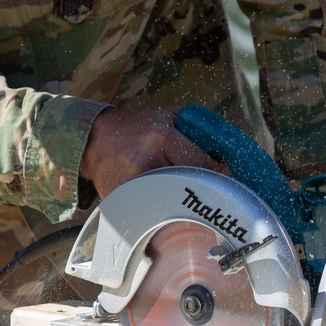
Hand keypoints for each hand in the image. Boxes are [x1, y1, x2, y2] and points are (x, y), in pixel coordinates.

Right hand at [80, 106, 227, 197]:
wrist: (95, 138)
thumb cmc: (139, 126)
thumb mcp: (169, 115)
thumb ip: (198, 128)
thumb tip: (230, 149)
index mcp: (161, 138)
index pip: (201, 164)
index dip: (216, 174)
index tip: (222, 178)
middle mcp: (146, 161)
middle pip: (188, 185)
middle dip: (202, 189)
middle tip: (209, 191)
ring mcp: (132, 182)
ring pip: (171, 201)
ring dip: (182, 201)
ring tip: (184, 194)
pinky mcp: (121, 198)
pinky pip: (150, 210)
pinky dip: (161, 209)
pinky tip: (161, 201)